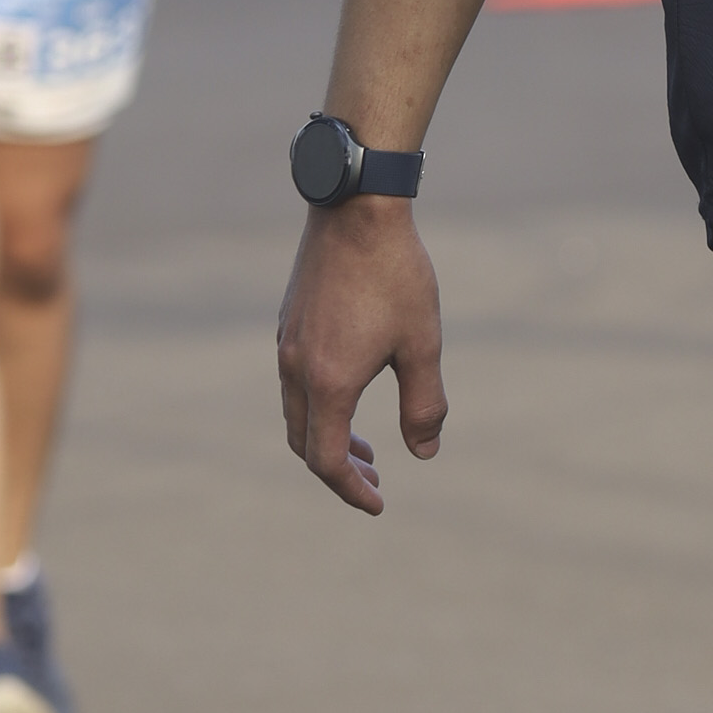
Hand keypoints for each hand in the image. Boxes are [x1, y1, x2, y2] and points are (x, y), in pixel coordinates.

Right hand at [276, 198, 445, 513]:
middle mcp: (296, 368)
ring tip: (367, 447)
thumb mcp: (423, 345)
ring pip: (296, 413)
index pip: (328, 461)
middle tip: (376, 482)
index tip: (379, 504)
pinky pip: (294, 383)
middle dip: (338, 471)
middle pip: (304, 443)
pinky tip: (349, 393)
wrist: (357, 208)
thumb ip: (425, 406)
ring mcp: (287, 344)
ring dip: (327, 438)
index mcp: (329, 382)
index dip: (352, 491)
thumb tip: (425, 453)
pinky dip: (318, 407)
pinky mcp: (288, 323)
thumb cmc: (396, 275)